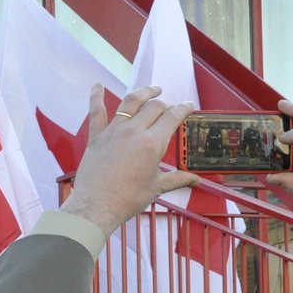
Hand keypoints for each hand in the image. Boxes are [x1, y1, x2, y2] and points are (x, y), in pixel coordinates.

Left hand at [59, 85, 196, 236]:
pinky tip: (97, 86)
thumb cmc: (128, 199)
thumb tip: (196, 181)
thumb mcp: (156, 187)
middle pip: (154, 107)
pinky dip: (96, 97)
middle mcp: (134, 131)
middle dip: (166, 104)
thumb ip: (177, 179)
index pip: (172, 117)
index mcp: (152, 143)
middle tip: (170, 107)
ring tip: (152, 90)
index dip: (183, 109)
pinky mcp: (96, 137)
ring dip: (143, 92)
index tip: (189, 106)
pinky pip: (96, 112)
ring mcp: (113, 131)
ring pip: (130, 102)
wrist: (97, 206)